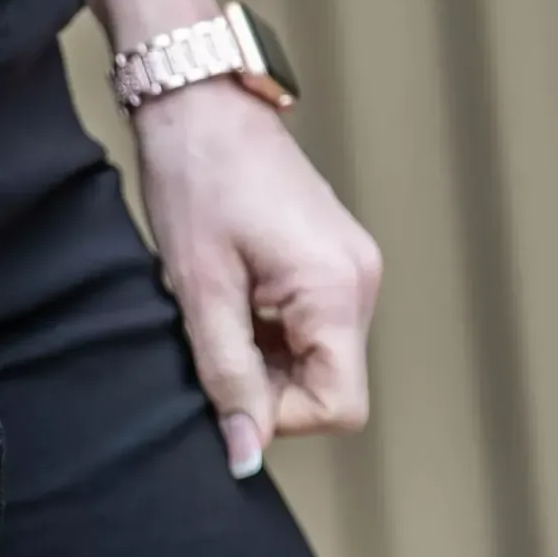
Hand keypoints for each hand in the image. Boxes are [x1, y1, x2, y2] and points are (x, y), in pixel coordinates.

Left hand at [133, 82, 383, 478]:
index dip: (277, 414)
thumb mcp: (200, 290)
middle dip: (266, 382)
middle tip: (210, 335)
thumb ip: (227, 376)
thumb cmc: (196, 180)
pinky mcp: (332, 260)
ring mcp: (351, 269)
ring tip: (217, 305)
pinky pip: (309, 326)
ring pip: (316, 358)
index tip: (225, 380)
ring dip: (262, 355)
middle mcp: (361, 282)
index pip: (338, 407)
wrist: (198, 103)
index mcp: (337, 290)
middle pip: (329, 385)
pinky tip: (231, 292)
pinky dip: (268, 330)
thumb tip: (244, 453)